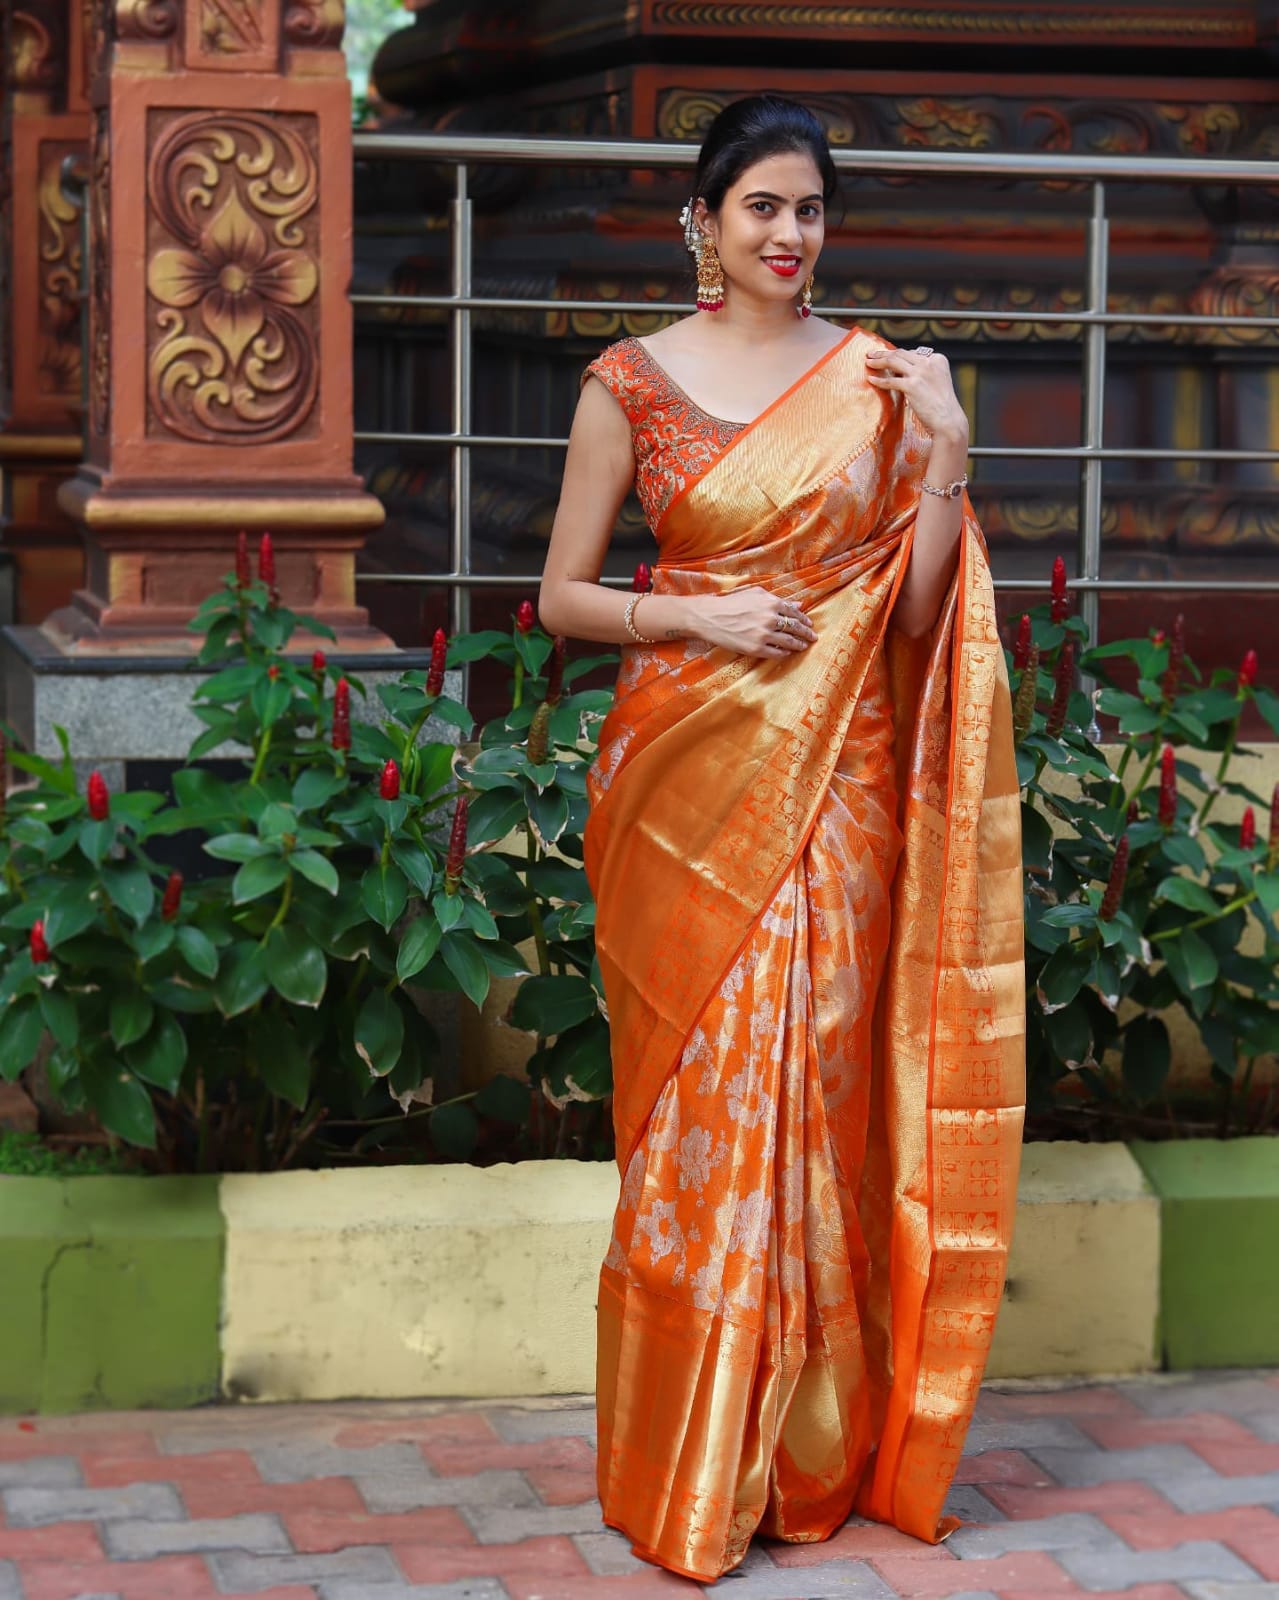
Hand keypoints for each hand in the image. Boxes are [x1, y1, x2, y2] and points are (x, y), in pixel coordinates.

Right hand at [689, 587, 816, 658]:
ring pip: (789, 642)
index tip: (809, 624)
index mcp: (772, 603)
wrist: (710, 617)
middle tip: (813, 637)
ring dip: (798, 645)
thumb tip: (799, 604)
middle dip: (806, 633)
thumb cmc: (732, 603)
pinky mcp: (756, 649)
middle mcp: (770, 619)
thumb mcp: (756, 594)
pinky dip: (784, 653)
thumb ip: (778, 599)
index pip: (795, 612)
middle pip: (795, 628)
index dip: (804, 619)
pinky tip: (787, 652)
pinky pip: (776, 653)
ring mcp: (764, 635)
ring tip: (803, 646)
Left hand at [865, 344, 968, 441]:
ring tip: (868, 362)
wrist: (948, 420)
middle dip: (884, 352)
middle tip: (871, 354)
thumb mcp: (936, 382)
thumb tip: (901, 373)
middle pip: (901, 353)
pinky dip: (879, 380)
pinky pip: (890, 381)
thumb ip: (923, 374)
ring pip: (893, 361)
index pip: (913, 353)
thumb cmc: (941, 406)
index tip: (887, 356)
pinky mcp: (912, 385)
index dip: (898, 355)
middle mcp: (929, 362)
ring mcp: (921, 373)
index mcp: (938, 359)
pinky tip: (871, 380)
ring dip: (878, 361)